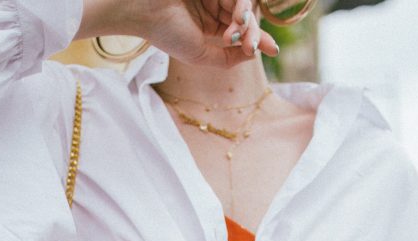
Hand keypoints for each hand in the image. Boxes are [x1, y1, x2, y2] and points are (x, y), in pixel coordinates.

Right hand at [77, 0, 278, 66]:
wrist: (145, 10)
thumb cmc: (167, 34)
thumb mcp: (199, 56)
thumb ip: (226, 59)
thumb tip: (252, 55)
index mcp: (208, 26)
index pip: (238, 32)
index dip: (256, 40)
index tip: (273, 50)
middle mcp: (213, 7)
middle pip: (244, 19)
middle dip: (253, 34)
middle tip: (253, 47)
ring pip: (243, 5)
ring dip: (247, 22)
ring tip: (236, 35)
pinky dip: (241, 8)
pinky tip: (237, 20)